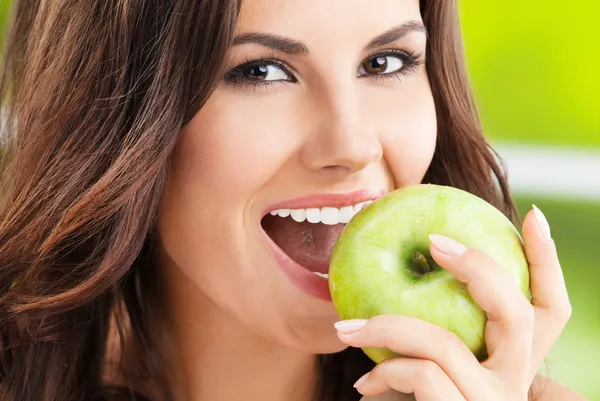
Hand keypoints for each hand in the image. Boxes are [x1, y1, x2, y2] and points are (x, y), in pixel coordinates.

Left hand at [334, 206, 571, 400]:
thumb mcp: (437, 365)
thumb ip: (437, 333)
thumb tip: (402, 276)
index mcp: (514, 361)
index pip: (551, 308)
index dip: (548, 262)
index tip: (531, 214)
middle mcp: (515, 381)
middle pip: (520, 314)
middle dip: (477, 268)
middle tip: (433, 242)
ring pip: (444, 344)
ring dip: (386, 328)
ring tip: (346, 328)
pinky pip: (422, 377)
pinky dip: (387, 372)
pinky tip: (365, 384)